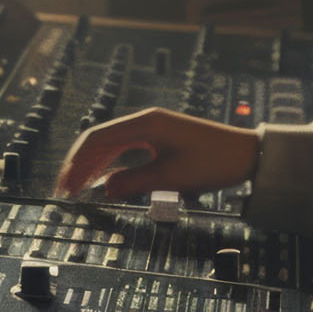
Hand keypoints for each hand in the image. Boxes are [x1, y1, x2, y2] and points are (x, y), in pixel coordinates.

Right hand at [55, 107, 259, 199]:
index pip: (98, 139)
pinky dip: (112, 162)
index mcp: (146, 124)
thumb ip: (135, 183)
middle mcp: (146, 121)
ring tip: (79, 187)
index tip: (66, 185)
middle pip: (101, 139)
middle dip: (81, 164)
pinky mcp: (161, 137)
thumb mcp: (172, 177)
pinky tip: (104, 179)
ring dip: (94, 164)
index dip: (78, 163)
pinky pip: (127, 148)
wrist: (247, 154)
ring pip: (112, 143)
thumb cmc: (214, 162)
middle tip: (66, 189)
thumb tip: (105, 190)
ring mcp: (153, 128)